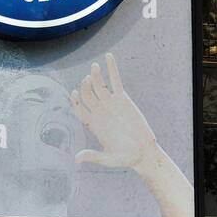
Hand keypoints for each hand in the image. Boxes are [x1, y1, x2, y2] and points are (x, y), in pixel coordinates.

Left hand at [70, 54, 156, 171]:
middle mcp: (99, 112)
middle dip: (85, 87)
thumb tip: (76, 159)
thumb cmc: (124, 158)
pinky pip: (115, 81)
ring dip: (95, 76)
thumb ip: (92, 156)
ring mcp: (110, 104)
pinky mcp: (123, 99)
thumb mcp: (107, 159)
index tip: (73, 94)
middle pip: (87, 95)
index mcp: (92, 124)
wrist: (143, 152)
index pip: (79, 110)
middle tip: (86, 81)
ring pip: (99, 86)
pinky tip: (108, 57)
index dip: (75, 102)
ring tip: (94, 67)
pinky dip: (111, 69)